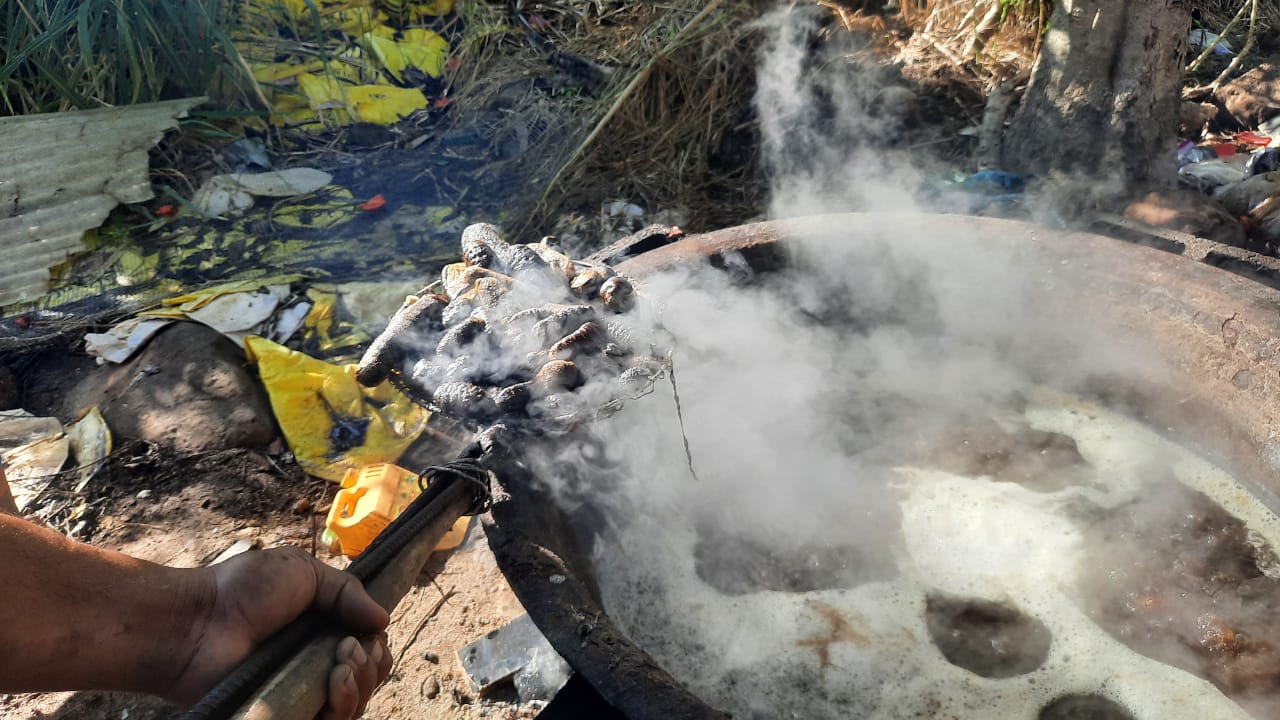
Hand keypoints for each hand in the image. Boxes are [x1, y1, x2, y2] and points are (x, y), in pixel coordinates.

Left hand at [167, 546, 392, 719]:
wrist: (197, 623)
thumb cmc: (242, 590)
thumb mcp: (303, 572)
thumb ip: (347, 590)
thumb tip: (384, 620)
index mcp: (320, 632)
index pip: (368, 652)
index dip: (376, 648)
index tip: (366, 634)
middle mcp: (314, 666)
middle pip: (368, 680)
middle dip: (371, 664)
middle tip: (346, 648)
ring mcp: (300, 694)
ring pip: (355, 705)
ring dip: (360, 684)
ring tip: (338, 666)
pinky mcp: (286, 716)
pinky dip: (343, 707)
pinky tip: (333, 684)